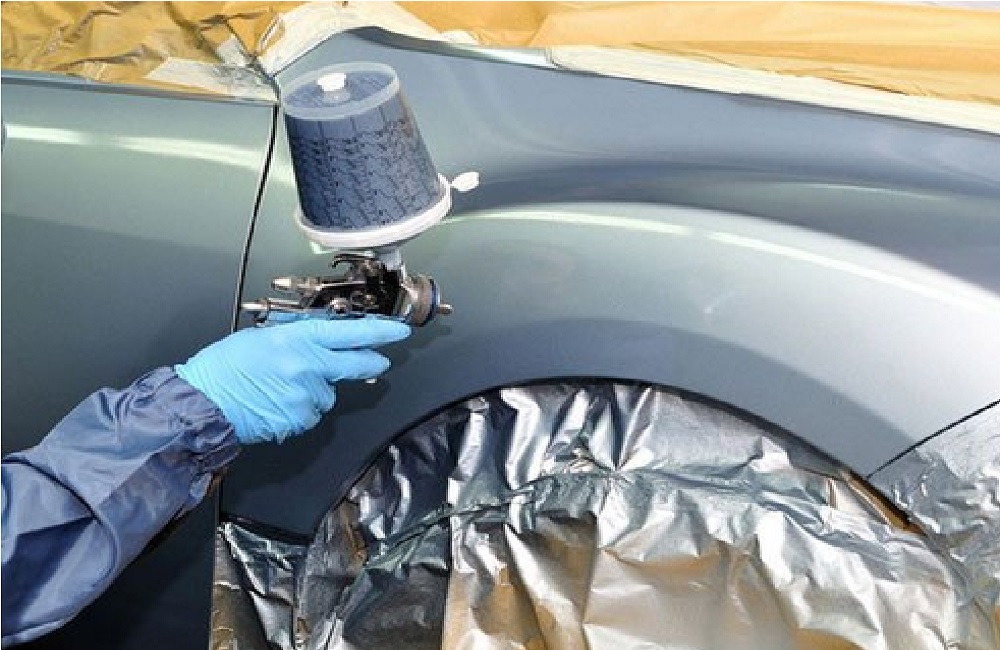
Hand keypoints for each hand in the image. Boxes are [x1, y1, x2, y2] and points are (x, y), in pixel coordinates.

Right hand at [175, 317, 410, 443]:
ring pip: (328, 393)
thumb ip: (297, 338)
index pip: (350, 332)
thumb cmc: (224, 367)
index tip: (398, 331)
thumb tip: (322, 340)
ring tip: (284, 387)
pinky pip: (312, 413)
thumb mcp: (262, 336)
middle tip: (379, 361)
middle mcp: (308, 366)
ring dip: (317, 390)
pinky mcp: (300, 420)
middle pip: (355, 364)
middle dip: (371, 362)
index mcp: (297, 339)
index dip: (379, 331)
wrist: (204, 403)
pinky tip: (278, 403)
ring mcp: (306, 396)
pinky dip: (301, 409)